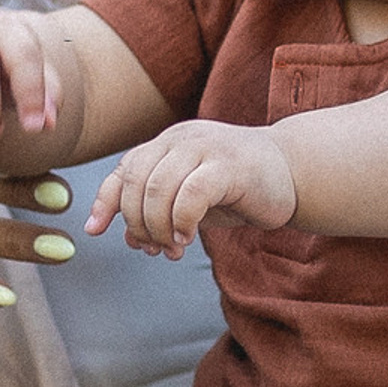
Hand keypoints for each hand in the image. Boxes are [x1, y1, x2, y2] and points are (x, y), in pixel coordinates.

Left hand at [88, 121, 296, 256]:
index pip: (123, 170)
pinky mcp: (228, 164)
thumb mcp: (189, 199)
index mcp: (165, 144)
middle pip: (135, 182)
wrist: (292, 173)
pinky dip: (182, 222)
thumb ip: (159, 211)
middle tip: (152, 248)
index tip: (95, 231)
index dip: (105, 202)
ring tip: (173, 247)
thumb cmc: (237, 188)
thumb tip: (128, 238)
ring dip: (158, 227)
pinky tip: (188, 238)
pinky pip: (190, 194)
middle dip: (136, 222)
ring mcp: (204, 147)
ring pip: (158, 188)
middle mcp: (180, 138)